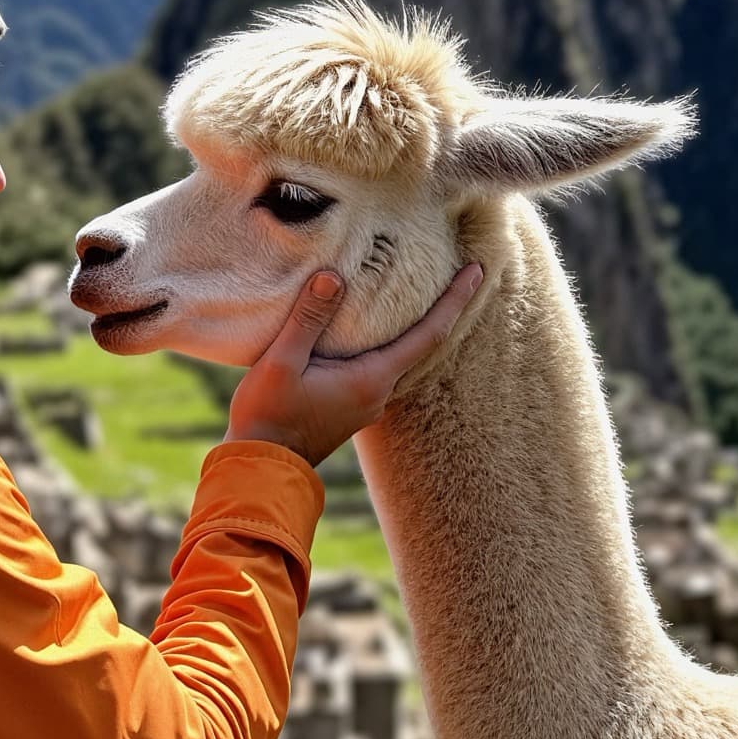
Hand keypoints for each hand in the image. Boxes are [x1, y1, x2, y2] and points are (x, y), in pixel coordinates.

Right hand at [223, 264, 482, 466]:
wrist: (260, 468)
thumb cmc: (268, 415)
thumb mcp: (282, 362)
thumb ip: (309, 319)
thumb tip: (333, 276)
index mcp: (372, 380)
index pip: (429, 334)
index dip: (454, 300)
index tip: (477, 270)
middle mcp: (379, 394)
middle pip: (425, 345)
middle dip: (445, 309)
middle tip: (463, 274)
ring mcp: (367, 404)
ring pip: (403, 357)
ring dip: (417, 326)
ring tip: (423, 293)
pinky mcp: (352, 408)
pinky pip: (382, 366)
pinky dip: (392, 341)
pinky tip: (378, 330)